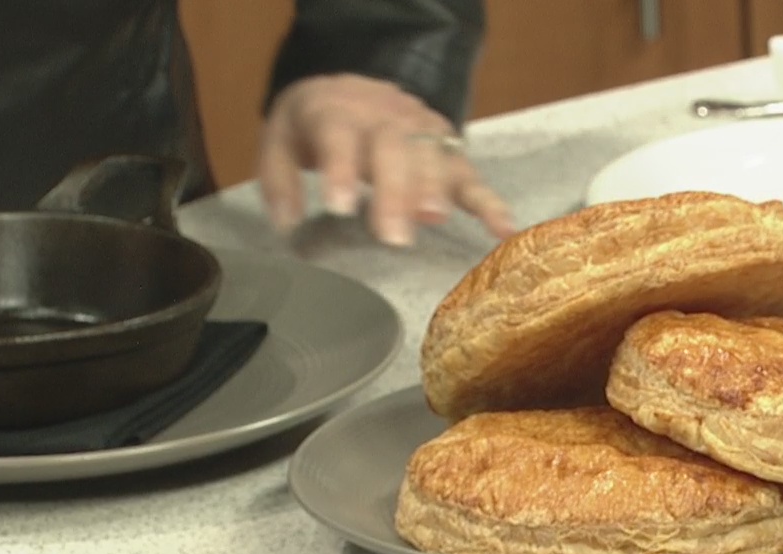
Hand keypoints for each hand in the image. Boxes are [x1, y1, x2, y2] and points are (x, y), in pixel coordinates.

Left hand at [258, 73, 514, 246]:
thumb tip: (288, 224)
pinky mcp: (449, 148)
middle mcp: (384, 116)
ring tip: (433, 220)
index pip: (340, 135)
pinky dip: (489, 201)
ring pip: (432, 154)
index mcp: (337, 111)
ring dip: (435, 188)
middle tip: (394, 235)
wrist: (354, 89)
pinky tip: (503, 228)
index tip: (342, 208)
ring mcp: (422, 129)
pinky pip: (471, 174)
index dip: (342, 169)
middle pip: (394, 147)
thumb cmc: (315, 126)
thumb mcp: (281, 141)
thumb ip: (279, 181)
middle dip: (396, 191)